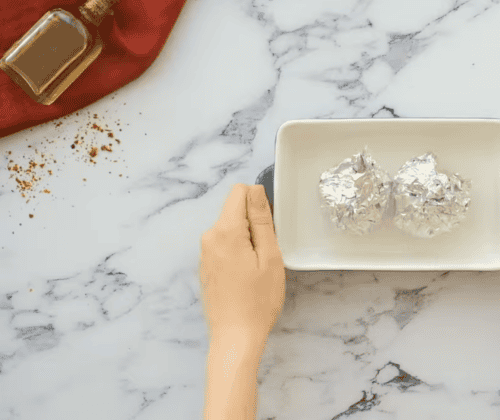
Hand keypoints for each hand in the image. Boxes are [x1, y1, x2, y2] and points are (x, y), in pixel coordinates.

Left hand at [199, 184, 285, 344]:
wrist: (235, 336)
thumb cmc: (258, 299)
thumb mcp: (269, 256)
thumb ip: (261, 220)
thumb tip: (255, 190)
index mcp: (225, 231)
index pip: (239, 192)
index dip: (259, 203)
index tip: (269, 229)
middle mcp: (209, 237)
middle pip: (234, 211)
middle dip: (254, 224)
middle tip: (267, 254)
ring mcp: (204, 253)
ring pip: (230, 229)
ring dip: (247, 240)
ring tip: (258, 268)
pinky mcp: (205, 266)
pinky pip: (224, 245)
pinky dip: (238, 252)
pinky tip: (247, 276)